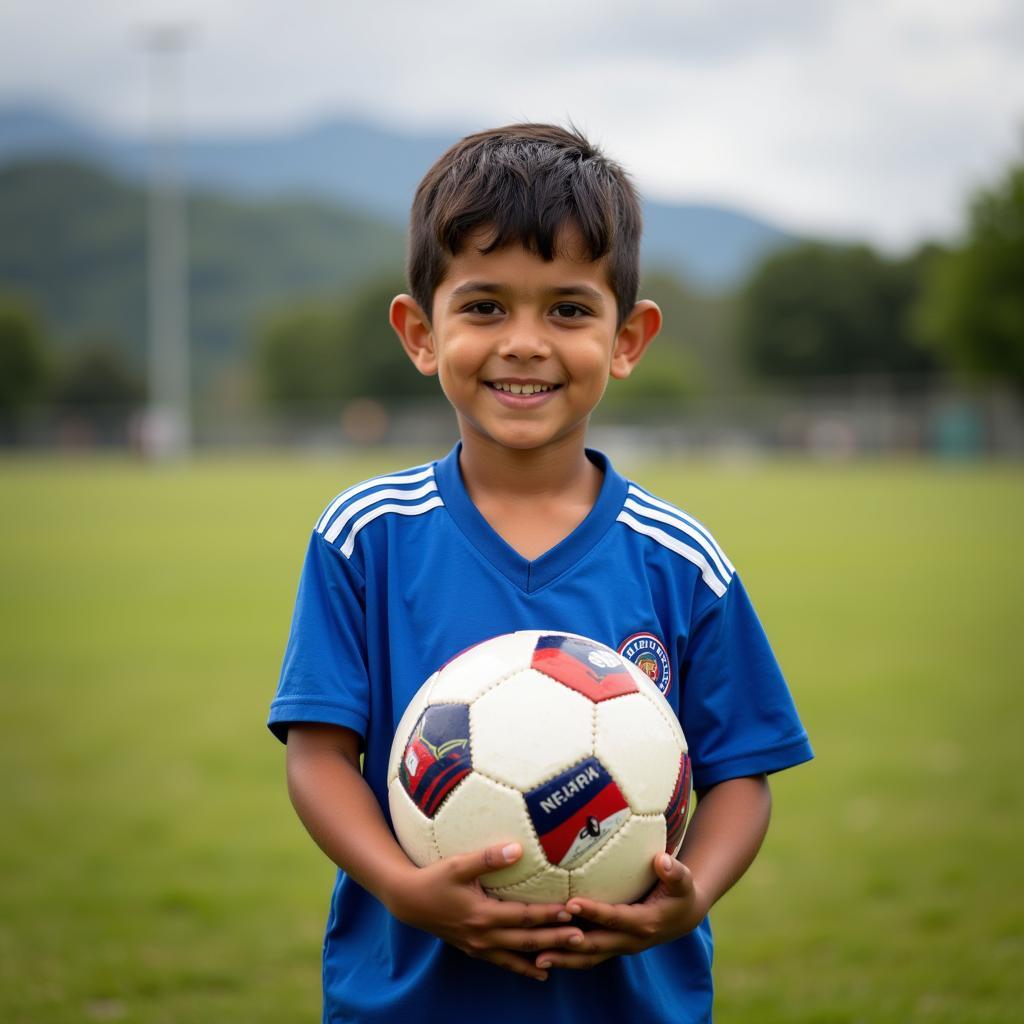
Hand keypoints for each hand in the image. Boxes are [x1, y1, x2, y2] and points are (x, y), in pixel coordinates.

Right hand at [386, 842, 585, 981]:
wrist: (409, 901)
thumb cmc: (434, 878)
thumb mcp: (459, 864)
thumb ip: (488, 858)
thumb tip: (518, 849)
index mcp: (482, 915)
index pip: (523, 915)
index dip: (548, 914)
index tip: (571, 910)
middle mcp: (484, 935)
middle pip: (527, 940)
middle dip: (556, 939)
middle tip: (583, 939)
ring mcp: (479, 946)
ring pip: (519, 955)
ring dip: (545, 956)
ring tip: (571, 957)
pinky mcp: (475, 949)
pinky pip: (505, 962)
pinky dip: (524, 968)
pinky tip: (541, 973)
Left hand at [534, 853, 708, 970]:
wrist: (683, 917)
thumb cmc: (680, 893)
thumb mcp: (684, 881)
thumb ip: (675, 871)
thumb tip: (662, 859)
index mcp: (644, 924)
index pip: (614, 918)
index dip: (593, 912)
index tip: (571, 902)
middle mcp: (629, 941)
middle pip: (594, 945)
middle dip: (568, 944)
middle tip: (541, 940)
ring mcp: (618, 947)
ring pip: (587, 957)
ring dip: (563, 958)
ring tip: (536, 957)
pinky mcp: (610, 946)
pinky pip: (587, 956)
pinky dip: (567, 958)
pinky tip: (544, 954)